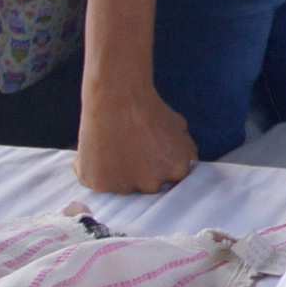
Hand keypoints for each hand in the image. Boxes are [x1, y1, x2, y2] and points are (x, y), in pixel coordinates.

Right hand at [77, 76, 200, 194]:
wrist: (119, 99)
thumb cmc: (149, 111)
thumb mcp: (180, 129)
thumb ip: (186, 153)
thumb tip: (188, 167)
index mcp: (177, 170)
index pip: (172, 180)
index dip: (160, 166)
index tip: (152, 153)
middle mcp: (153, 184)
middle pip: (147, 186)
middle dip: (142, 172)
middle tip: (132, 148)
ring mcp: (126, 187)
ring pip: (122, 187)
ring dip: (119, 174)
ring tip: (115, 148)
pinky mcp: (100, 185)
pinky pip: (99, 185)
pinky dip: (97, 172)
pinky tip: (99, 153)